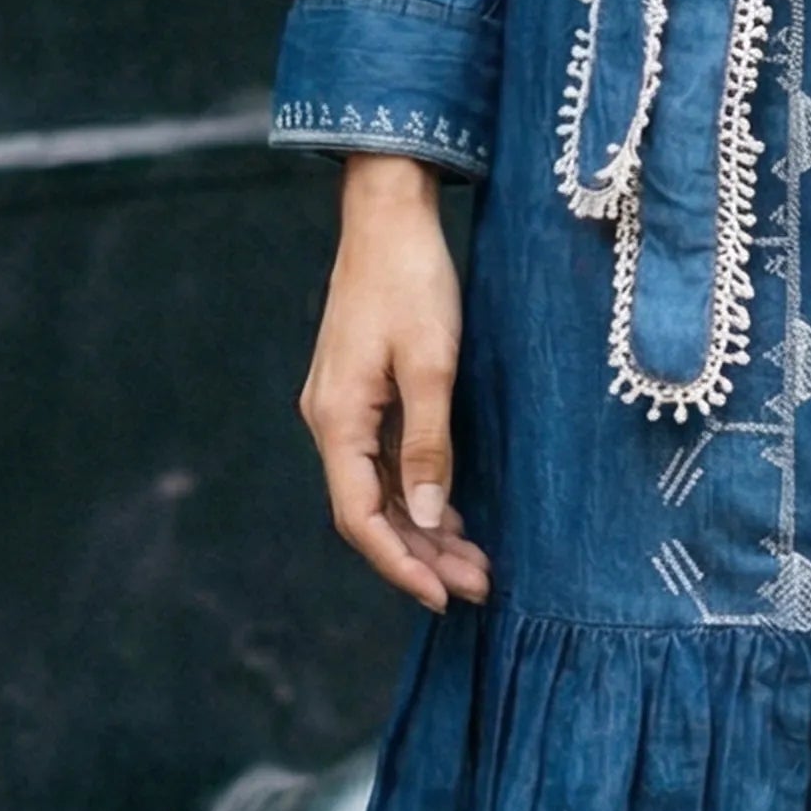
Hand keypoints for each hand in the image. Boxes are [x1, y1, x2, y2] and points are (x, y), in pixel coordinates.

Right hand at [299, 156, 492, 610]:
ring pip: (380, 490)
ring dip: (424, 528)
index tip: (443, 596)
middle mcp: (331, 421)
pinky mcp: (363, 393)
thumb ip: (428, 444)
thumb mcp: (431, 365)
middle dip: (422, 555)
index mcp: (338, 420)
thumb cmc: (412, 281)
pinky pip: (385, 462)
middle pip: (371, 512)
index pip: (360, 518)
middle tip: (479, 585)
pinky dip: (419, 493)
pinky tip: (453, 513)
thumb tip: (428, 515)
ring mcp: (345, 408)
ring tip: (476, 562)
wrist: (388, 214)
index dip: (400, 564)